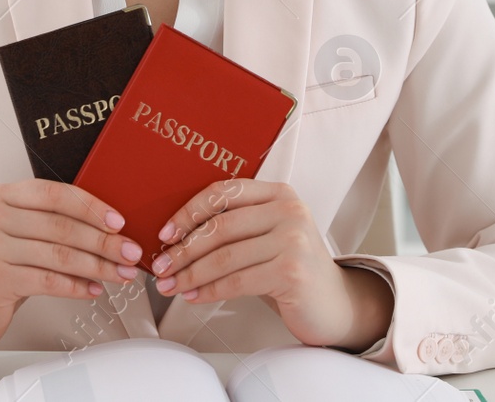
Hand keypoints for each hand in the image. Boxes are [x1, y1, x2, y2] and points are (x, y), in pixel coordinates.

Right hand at [0, 178, 141, 351]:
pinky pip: (49, 281)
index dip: (92, 207)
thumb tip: (108, 227)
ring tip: (121, 274)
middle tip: (131, 252)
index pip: (56, 194)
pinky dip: (77, 287)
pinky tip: (93, 290)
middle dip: (104, 241)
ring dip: (98, 266)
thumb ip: (50, 223)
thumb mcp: (17, 234)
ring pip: (60, 255)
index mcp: (2, 196)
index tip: (119, 222)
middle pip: (62, 226)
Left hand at [147, 178, 391, 350]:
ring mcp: (293, 240)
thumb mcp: (268, 234)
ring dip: (191, 273)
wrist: (334, 303)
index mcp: (279, 193)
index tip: (165, 233)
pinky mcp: (292, 272)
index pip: (224, 192)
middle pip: (221, 226)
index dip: (189, 211)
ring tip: (171, 284)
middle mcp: (289, 210)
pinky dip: (209, 290)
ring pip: (225, 256)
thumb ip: (236, 224)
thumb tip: (177, 235)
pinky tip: (194, 296)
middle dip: (183, 249)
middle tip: (161, 266)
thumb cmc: (291, 268)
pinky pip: (237, 281)